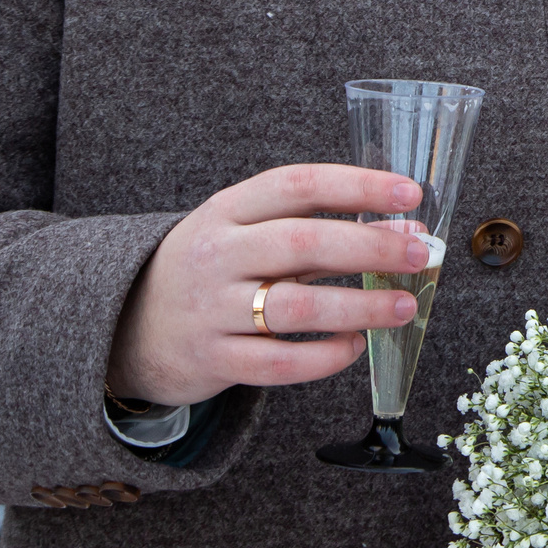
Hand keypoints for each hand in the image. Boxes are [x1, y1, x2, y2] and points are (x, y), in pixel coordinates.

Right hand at [106, 164, 429, 406]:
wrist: (126, 327)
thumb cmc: (213, 270)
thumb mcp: (246, 233)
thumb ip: (315, 229)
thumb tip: (403, 230)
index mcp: (227, 209)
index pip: (298, 185)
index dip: (358, 185)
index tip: (409, 193)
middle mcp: (216, 254)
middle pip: (303, 242)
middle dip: (371, 247)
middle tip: (421, 253)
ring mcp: (210, 309)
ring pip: (296, 307)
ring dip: (360, 306)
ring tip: (404, 306)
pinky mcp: (212, 360)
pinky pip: (279, 363)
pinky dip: (326, 357)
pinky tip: (355, 347)